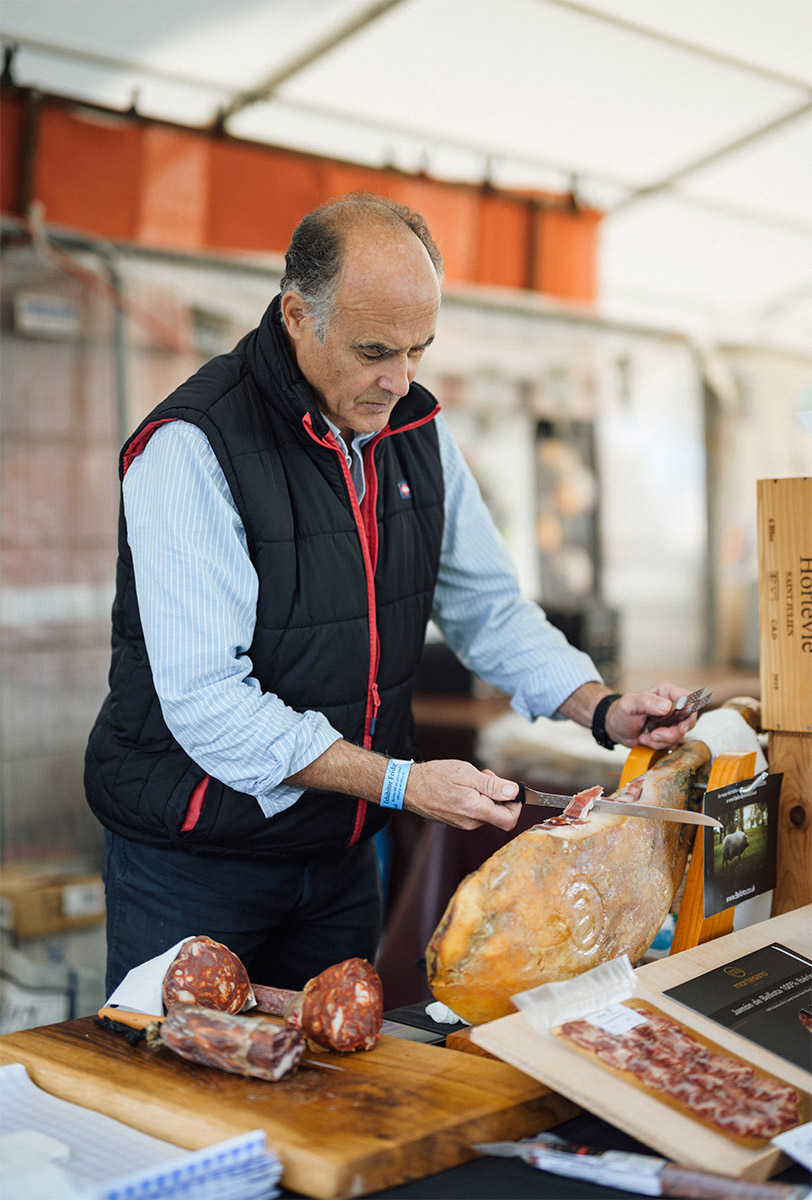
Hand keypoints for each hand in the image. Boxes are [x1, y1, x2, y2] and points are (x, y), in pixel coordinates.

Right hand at [403, 761, 521, 831]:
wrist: (408, 787)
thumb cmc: (434, 777)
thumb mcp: (465, 773)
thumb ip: (492, 785)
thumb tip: (514, 792)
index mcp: (476, 811)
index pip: (509, 820)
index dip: (516, 805)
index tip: (510, 790)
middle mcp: (471, 822)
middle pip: (499, 814)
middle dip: (498, 794)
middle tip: (485, 774)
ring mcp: (463, 823)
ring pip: (487, 811)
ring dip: (486, 795)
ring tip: (471, 778)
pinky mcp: (457, 821)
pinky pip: (475, 812)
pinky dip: (475, 799)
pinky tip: (463, 786)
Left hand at [606, 681, 697, 749]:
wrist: (616, 728)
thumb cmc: (622, 711)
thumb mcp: (629, 704)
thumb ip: (647, 702)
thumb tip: (667, 706)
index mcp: (666, 692)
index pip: (688, 698)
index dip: (689, 712)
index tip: (680, 726)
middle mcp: (673, 706)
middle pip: (688, 721)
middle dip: (672, 733)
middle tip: (654, 734)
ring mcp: (672, 722)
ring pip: (679, 736)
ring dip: (661, 741)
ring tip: (644, 736)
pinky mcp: (669, 735)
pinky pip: (671, 744)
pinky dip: (657, 745)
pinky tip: (645, 739)